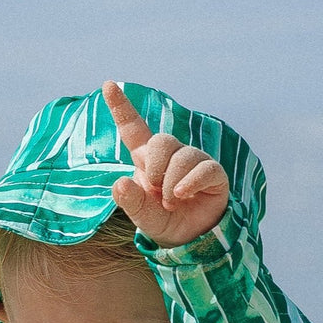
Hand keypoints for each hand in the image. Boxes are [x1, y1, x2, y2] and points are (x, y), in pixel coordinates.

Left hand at [102, 80, 229, 246]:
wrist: (190, 238)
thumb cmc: (162, 219)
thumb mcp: (141, 214)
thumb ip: (130, 201)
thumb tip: (120, 184)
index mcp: (147, 159)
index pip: (134, 128)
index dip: (121, 107)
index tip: (108, 85)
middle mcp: (171, 155)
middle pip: (161, 141)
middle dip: (155, 166)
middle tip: (155, 189)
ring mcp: (194, 161)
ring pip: (182, 157)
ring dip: (172, 184)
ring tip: (170, 202)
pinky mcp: (213, 173)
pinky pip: (204, 169)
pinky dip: (190, 183)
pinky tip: (182, 195)